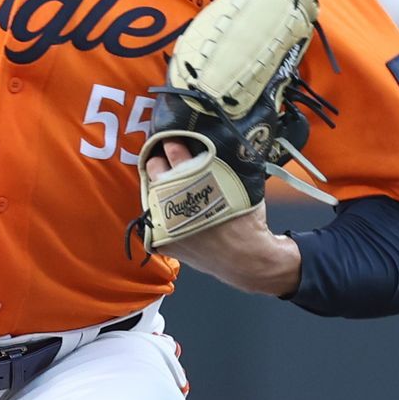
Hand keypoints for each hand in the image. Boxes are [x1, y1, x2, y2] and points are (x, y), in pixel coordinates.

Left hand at [146, 139, 301, 295]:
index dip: (173, 142)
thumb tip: (202, 147)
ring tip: (169, 184)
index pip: (173, 151)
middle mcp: (173, 201)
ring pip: (151, 194)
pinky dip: (160, 214)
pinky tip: (171, 210)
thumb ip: (216, 165)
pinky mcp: (163, 242)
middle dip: (160, 160)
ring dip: (158, 187)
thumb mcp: (238, 184)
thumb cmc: (247, 220)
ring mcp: (165, 223)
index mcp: (193, 183)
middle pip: (154, 169)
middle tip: (167, 158)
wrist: (247, 259)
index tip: (173, 140)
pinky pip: (152, 221)